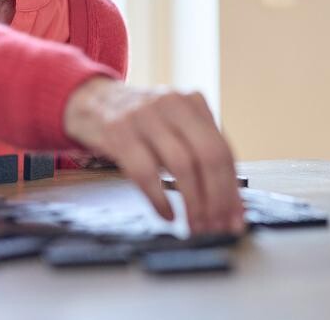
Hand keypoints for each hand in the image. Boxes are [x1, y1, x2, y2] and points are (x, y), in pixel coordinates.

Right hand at [63, 77, 244, 235]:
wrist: (93, 101)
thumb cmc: (142, 122)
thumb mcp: (175, 124)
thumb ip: (200, 149)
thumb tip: (228, 202)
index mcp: (193, 103)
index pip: (223, 150)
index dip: (233, 189)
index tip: (236, 219)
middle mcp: (173, 104)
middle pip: (208, 156)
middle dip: (218, 198)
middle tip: (218, 228)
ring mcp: (145, 116)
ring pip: (181, 165)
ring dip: (193, 203)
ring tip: (196, 227)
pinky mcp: (119, 132)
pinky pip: (145, 173)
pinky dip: (160, 199)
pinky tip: (168, 215)